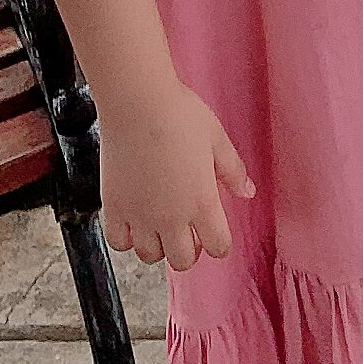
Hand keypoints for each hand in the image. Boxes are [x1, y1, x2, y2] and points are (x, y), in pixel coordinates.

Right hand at [98, 78, 255, 272]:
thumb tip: (248, 191)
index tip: (217, 232)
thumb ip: (234, 170)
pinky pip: (119, 243)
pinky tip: (135, 218)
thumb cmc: (180, 115)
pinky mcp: (114, 207)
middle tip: (189, 228)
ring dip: (159, 244)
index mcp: (202, 202)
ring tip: (162, 222)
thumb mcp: (217, 139)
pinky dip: (128, 238)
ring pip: (151, 256)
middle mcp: (171, 217)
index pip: (218, 247)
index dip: (221, 243)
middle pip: (183, 260)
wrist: (138, 103)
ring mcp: (140, 216)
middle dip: (191, 249)